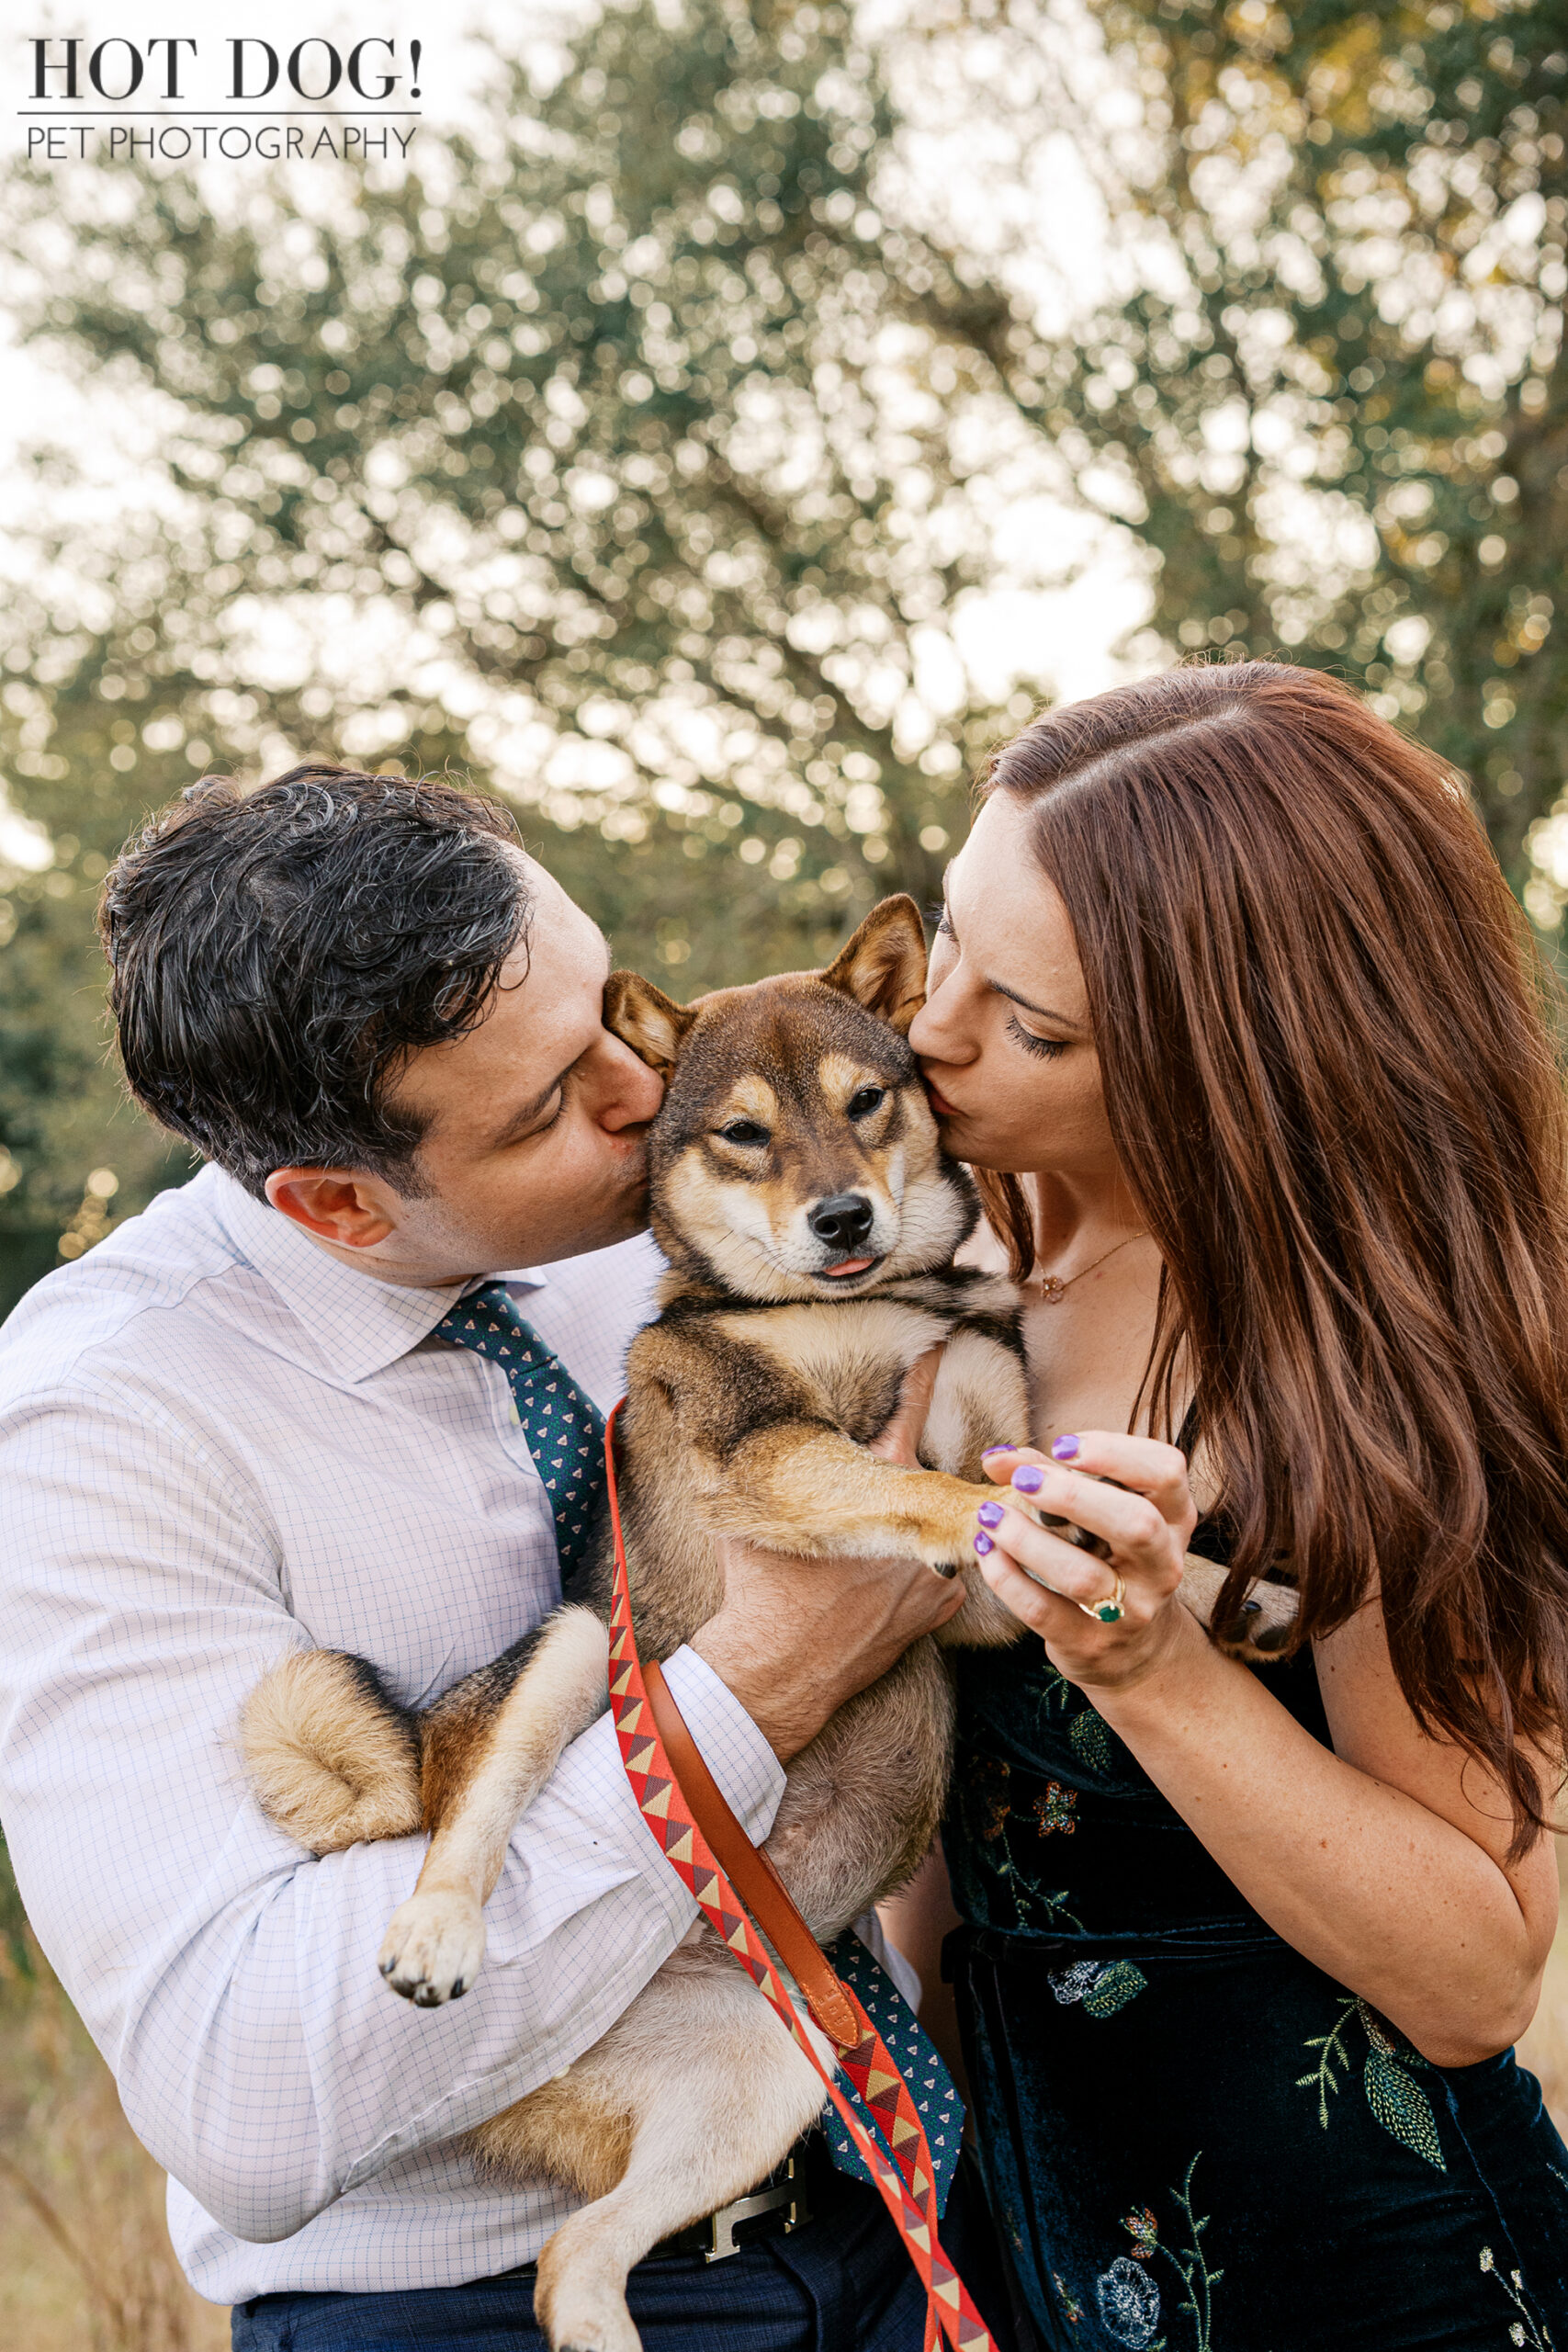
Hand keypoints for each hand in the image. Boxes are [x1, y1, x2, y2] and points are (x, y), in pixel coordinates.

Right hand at [693, 1346, 959, 1758]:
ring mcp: (937, 1566)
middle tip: (867, 1499)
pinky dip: (916, 1572)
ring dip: (906, 1531)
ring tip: (856, 1567)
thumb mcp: (748, 1516)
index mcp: (874, 1488)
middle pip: (921, 1476)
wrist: (777, 1672)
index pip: (908, 1413)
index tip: (944, 1338)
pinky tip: (876, 1591)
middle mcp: (917, 1521)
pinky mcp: (943, 1605)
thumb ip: (743, 1466)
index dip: (924, 1373)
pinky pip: (942, 1570)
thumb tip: (695, 1416)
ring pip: (934, 1525)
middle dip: (897, 1483)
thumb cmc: (759, 1590)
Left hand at [974, 1433, 1198, 1691]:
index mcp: (1173, 1518)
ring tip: (990, 1515)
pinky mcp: (1089, 1643)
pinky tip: (987, 1551)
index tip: (1062, 1446)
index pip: (1166, 1471)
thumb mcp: (1097, 1512)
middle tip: (1024, 1480)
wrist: (1130, 1648)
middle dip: (1073, 1496)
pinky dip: (1007, 1577)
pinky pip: (1042, 1610)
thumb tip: (995, 1456)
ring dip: (1026, 1539)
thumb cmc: (1108, 1556)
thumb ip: (1049, 1474)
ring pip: (1082, 1575)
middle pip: (1136, 1524)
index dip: (1116, 1451)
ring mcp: (1131, 1610)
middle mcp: (1162, 1564)